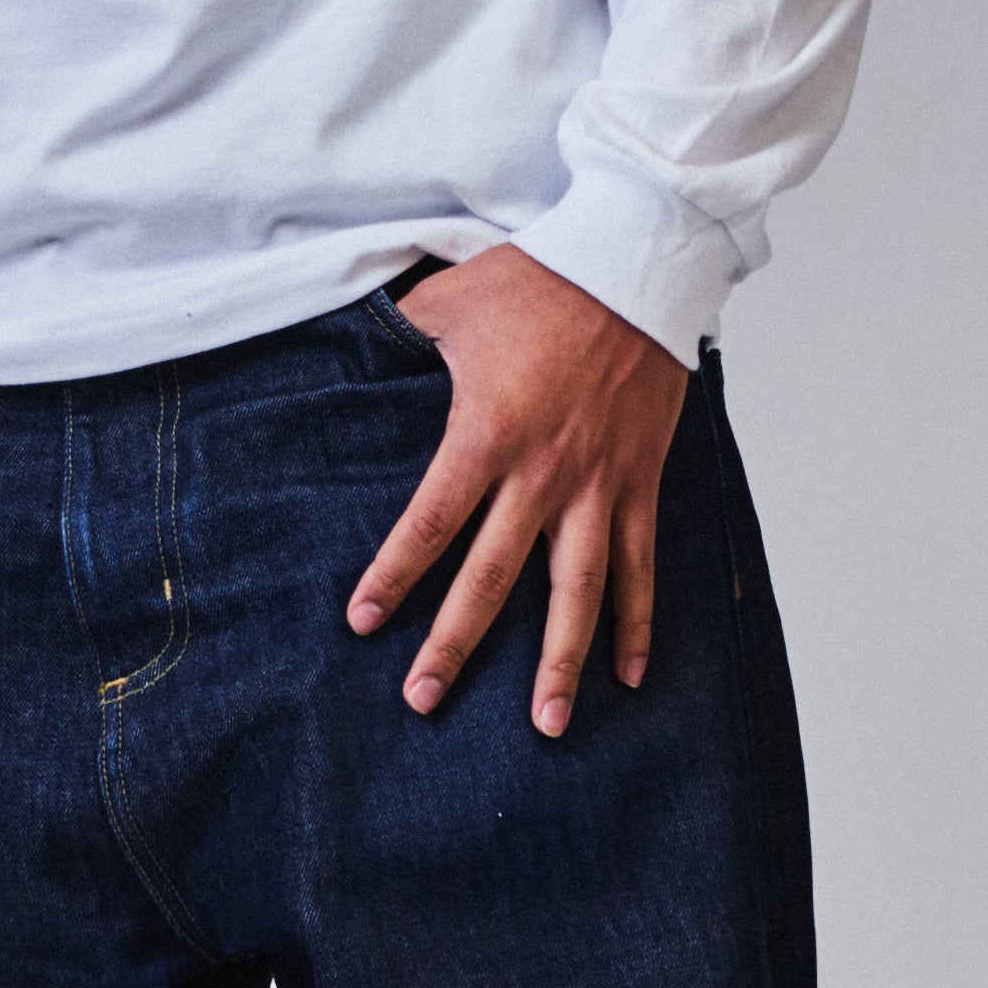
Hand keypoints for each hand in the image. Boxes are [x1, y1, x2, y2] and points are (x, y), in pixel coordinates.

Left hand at [346, 248, 687, 738]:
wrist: (637, 261)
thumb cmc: (541, 278)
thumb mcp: (449, 300)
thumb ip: (398, 335)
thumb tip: (347, 344)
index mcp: (487, 434)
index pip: (430, 523)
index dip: (394, 577)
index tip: (363, 622)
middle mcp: (544, 473)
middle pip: (492, 578)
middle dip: (455, 645)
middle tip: (422, 699)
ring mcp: (600, 484)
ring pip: (577, 592)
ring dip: (559, 662)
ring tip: (544, 726)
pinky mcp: (641, 481)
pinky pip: (641, 566)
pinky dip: (636, 622)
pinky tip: (627, 675)